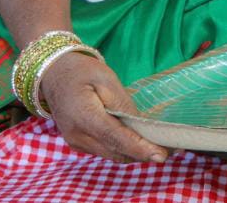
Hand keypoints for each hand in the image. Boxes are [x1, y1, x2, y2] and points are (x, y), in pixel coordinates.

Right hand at [39, 51, 168, 162]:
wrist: (54, 75)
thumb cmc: (82, 72)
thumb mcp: (106, 79)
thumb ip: (123, 104)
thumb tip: (141, 125)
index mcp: (84, 117)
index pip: (116, 138)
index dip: (140, 148)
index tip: (161, 155)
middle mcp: (78, 136)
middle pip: (117, 152)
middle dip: (144, 153)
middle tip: (172, 148)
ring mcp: (77, 143)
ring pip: (112, 155)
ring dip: (136, 154)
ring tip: (162, 146)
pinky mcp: (79, 143)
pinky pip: (106, 151)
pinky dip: (124, 149)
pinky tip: (141, 143)